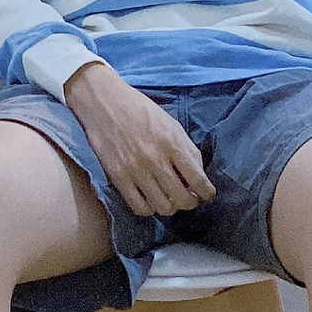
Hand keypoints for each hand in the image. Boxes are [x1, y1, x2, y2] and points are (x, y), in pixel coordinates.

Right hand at [63, 62, 214, 216]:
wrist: (104, 103)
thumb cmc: (141, 111)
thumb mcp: (171, 124)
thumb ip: (187, 149)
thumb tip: (198, 175)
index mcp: (172, 144)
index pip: (198, 180)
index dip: (207, 193)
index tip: (207, 195)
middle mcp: (155, 160)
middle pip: (182, 199)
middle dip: (191, 203)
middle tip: (189, 198)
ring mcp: (135, 170)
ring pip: (162, 207)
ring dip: (171, 207)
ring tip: (170, 199)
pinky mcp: (117, 177)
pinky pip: (139, 207)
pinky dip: (149, 209)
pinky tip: (150, 200)